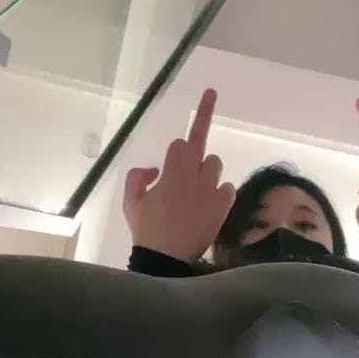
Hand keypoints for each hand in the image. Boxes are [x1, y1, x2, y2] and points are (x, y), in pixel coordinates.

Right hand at [123, 88, 235, 260]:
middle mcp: (194, 177)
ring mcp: (211, 191)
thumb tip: (156, 170)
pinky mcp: (223, 207)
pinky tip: (209, 202)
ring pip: (216, 165)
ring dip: (207, 170)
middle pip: (201, 146)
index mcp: (171, 172)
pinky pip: (228, 188)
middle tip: (202, 122)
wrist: (166, 258)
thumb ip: (138, 176)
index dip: (180, 142)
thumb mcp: (131, 201)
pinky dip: (220, 192)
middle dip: (197, 141)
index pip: (182, 142)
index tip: (205, 99)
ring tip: (196, 187)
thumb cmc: (146, 229)